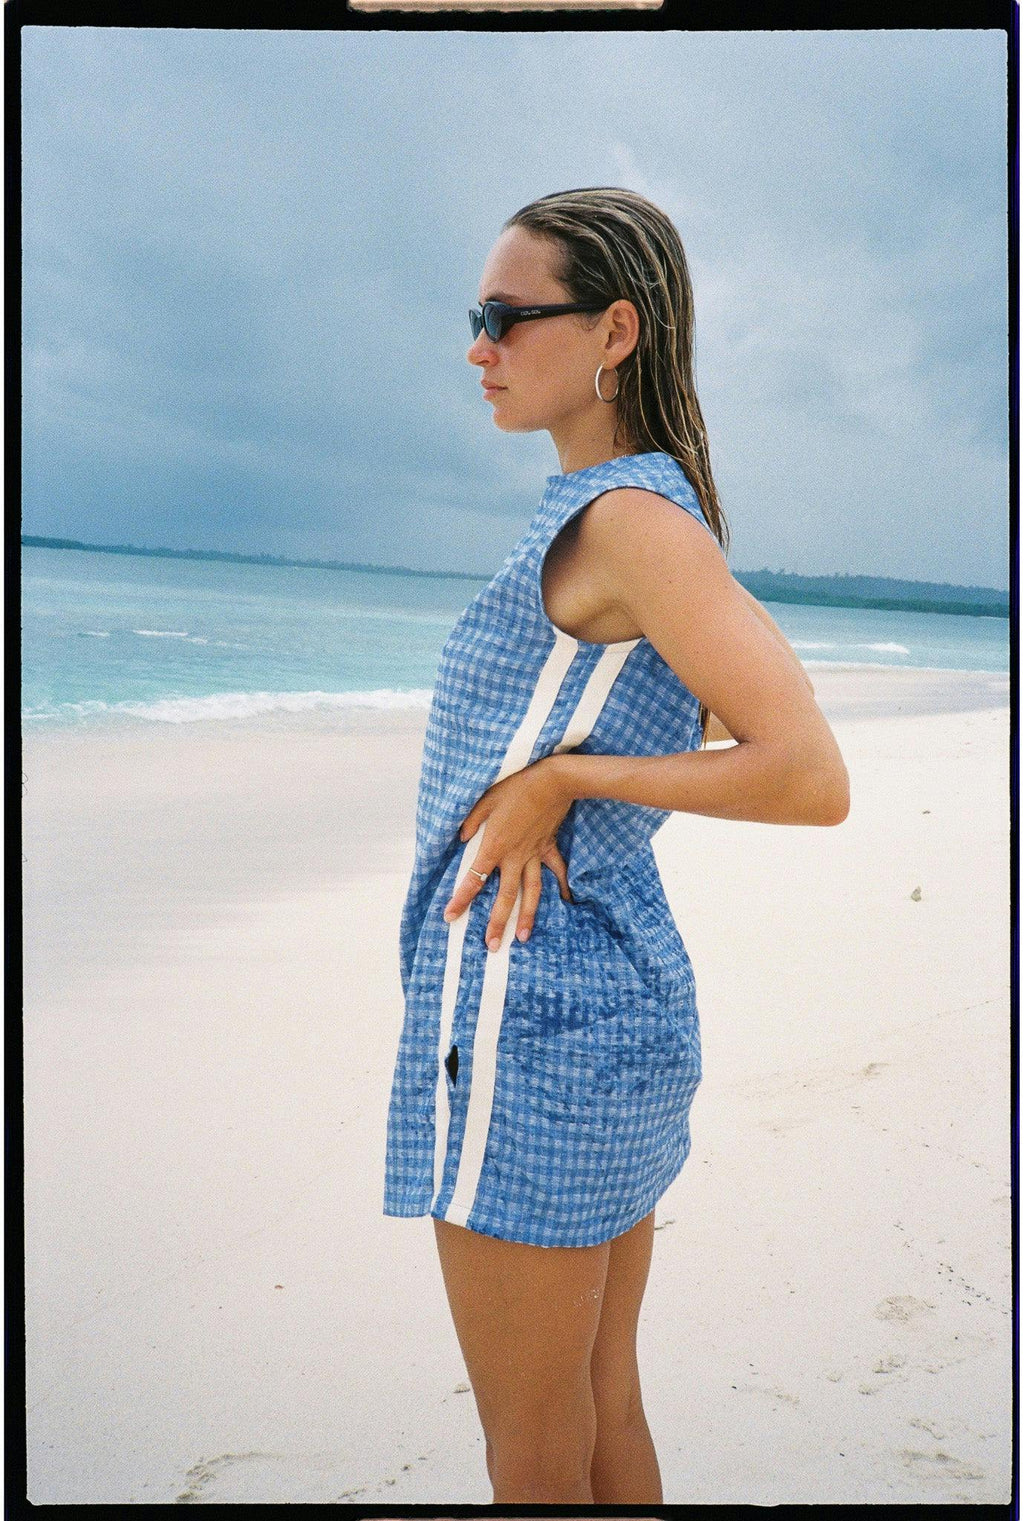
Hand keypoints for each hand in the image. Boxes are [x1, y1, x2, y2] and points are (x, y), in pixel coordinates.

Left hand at [442, 756, 574, 948]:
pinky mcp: (549, 846)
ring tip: (524, 938)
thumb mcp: (484, 800)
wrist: (552, 780)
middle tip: (492, 945)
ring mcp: (534, 854)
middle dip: (498, 922)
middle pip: (505, 896)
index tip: (450, 916)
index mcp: (495, 846)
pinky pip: (556, 870)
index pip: (474, 879)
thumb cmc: (515, 786)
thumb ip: (470, 822)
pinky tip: (567, 902)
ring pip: (531, 891)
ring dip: (528, 916)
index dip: (461, 899)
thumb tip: (461, 838)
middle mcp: (515, 856)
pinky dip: (562, 886)